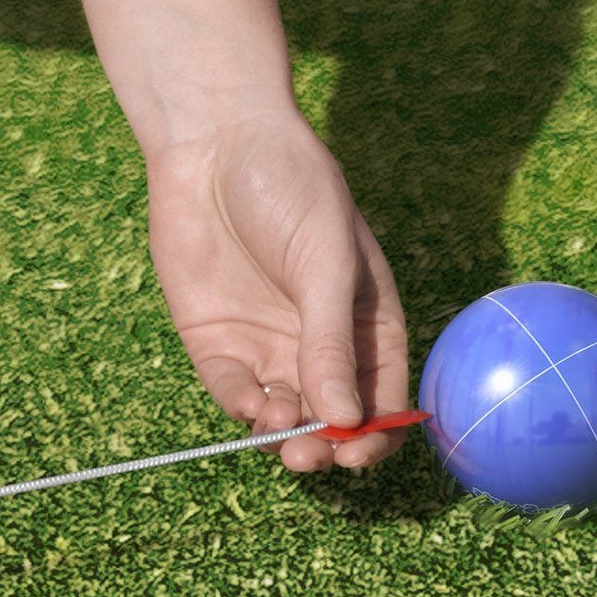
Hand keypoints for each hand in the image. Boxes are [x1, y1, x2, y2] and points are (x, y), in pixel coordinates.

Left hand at [144, 110, 409, 474]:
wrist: (215, 141)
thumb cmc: (291, 186)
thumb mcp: (324, 262)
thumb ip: (331, 341)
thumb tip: (348, 419)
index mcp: (366, 322)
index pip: (381, 396)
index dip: (375, 435)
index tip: (358, 454)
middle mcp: (318, 343)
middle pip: (329, 418)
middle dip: (323, 445)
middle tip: (312, 455)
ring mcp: (266, 345)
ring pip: (281, 415)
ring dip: (283, 435)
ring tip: (281, 427)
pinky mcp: (216, 342)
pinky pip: (232, 392)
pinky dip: (242, 407)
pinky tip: (249, 404)